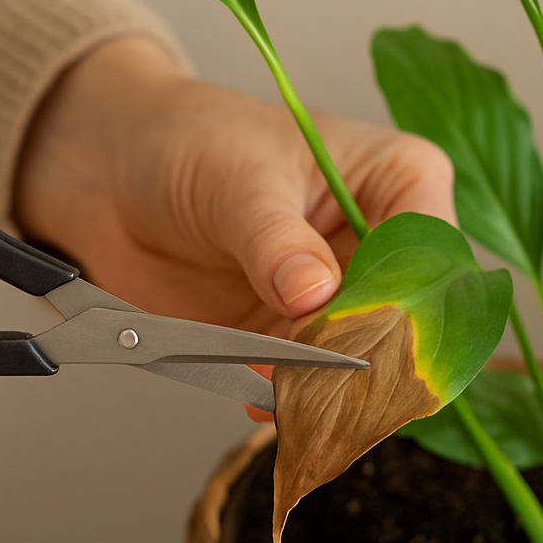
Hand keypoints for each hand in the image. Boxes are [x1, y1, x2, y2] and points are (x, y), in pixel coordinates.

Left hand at [13, 37, 454, 361]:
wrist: (110, 171)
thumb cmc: (189, 140)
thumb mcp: (238, 180)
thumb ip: (276, 241)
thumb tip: (315, 293)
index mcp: (398, 180)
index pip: (432, 250)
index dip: (409, 297)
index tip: (368, 330)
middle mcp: (380, 244)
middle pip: (407, 319)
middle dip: (369, 355)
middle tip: (329, 380)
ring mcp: (337, 297)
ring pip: (360, 361)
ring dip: (328, 387)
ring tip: (291, 399)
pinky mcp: (290, 338)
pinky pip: (306, 383)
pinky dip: (287, 399)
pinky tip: (263, 402)